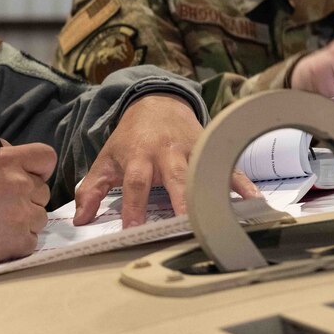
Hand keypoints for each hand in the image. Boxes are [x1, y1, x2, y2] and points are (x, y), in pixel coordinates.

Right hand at [0, 141, 56, 270]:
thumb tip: (13, 151)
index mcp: (8, 162)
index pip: (47, 157)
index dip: (40, 168)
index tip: (31, 176)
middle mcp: (20, 185)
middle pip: (43, 190)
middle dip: (28, 197)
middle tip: (3, 204)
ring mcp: (23, 215)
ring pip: (40, 216)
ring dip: (25, 220)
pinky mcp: (21, 241)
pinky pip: (32, 240)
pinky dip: (18, 241)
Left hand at [73, 94, 259, 224]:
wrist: (156, 103)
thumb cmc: (130, 139)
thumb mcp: (107, 159)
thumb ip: (91, 189)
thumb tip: (80, 220)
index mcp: (138, 156)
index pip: (135, 182)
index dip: (134, 205)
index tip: (134, 229)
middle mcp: (166, 153)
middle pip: (175, 177)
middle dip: (181, 201)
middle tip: (186, 226)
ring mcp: (191, 151)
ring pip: (203, 172)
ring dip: (213, 192)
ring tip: (225, 217)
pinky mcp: (209, 150)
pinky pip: (227, 168)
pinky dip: (241, 183)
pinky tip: (254, 202)